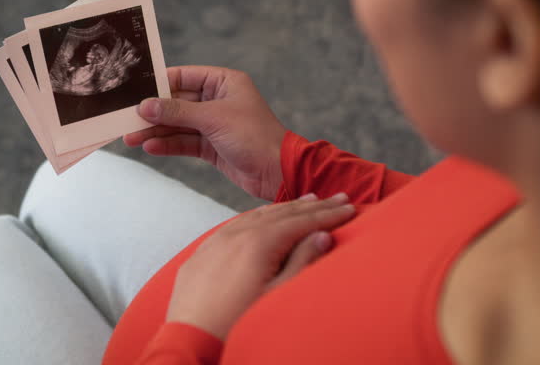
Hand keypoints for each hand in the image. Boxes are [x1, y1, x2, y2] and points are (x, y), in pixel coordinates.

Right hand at [124, 66, 286, 200]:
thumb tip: (146, 106)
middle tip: (127, 118)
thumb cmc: (255, 136)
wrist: (277, 172)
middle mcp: (218, 100)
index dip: (160, 83)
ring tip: (131, 138)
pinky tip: (150, 147)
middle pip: (177, 102)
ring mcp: (214, 124)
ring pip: (178, 125)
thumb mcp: (213, 119)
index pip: (185, 76)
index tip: (135, 90)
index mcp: (224, 82)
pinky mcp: (212, 146)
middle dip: (154, 112)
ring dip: (156, 131)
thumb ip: (178, 112)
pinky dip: (168, 144)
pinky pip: (184, 142)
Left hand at [165, 193, 356, 340]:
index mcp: (259, 243)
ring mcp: (216, 241)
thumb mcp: (277, 296)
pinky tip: (265, 216)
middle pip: (282, 213)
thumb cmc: (237, 325)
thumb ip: (301, 262)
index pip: (302, 221)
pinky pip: (235, 224)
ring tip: (308, 199)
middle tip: (337, 197)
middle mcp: (236, 234)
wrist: (189, 342)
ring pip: (257, 215)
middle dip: (313, 206)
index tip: (350, 208)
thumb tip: (322, 236)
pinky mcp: (203, 252)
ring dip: (285, 207)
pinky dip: (257, 217)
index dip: (328, 215)